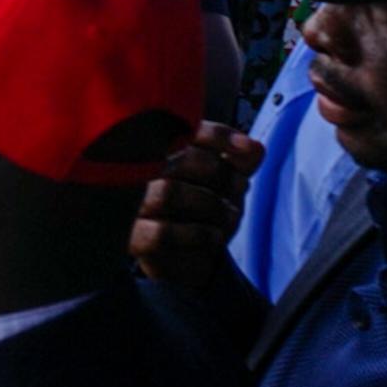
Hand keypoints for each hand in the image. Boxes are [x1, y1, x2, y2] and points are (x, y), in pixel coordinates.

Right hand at [128, 121, 263, 289]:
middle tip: (241, 186)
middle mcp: (136, 169)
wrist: (179, 257)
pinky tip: (214, 237)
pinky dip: (197, 234)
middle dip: (220, 173)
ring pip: (169, 193)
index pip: (184, 129)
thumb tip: (256, 148)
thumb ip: (239, 161)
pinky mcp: (131, 237)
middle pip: (178, 159)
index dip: (218, 136)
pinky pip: (161, 233)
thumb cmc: (198, 209)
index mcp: (157, 147)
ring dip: (212, 205)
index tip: (247, 146)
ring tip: (231, 215)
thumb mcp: (223, 182)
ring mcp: (130, 203)